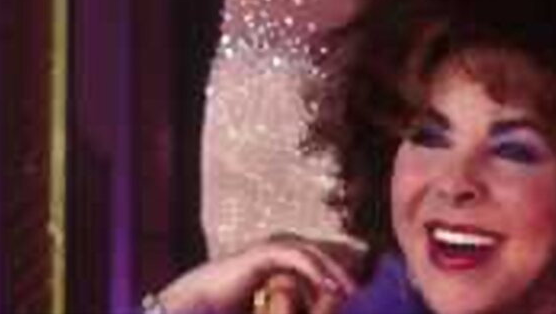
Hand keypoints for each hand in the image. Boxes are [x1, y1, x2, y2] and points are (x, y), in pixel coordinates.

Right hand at [154, 234, 359, 313]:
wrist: (198, 303)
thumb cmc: (230, 307)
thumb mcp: (271, 308)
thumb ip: (290, 306)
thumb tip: (312, 310)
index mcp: (282, 262)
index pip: (318, 263)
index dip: (337, 276)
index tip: (353, 295)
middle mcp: (279, 250)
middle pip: (320, 255)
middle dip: (341, 272)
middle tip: (357, 291)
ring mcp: (272, 248)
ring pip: (313, 255)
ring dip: (333, 271)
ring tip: (347, 290)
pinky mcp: (264, 252)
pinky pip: (297, 257)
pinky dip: (315, 271)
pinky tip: (327, 286)